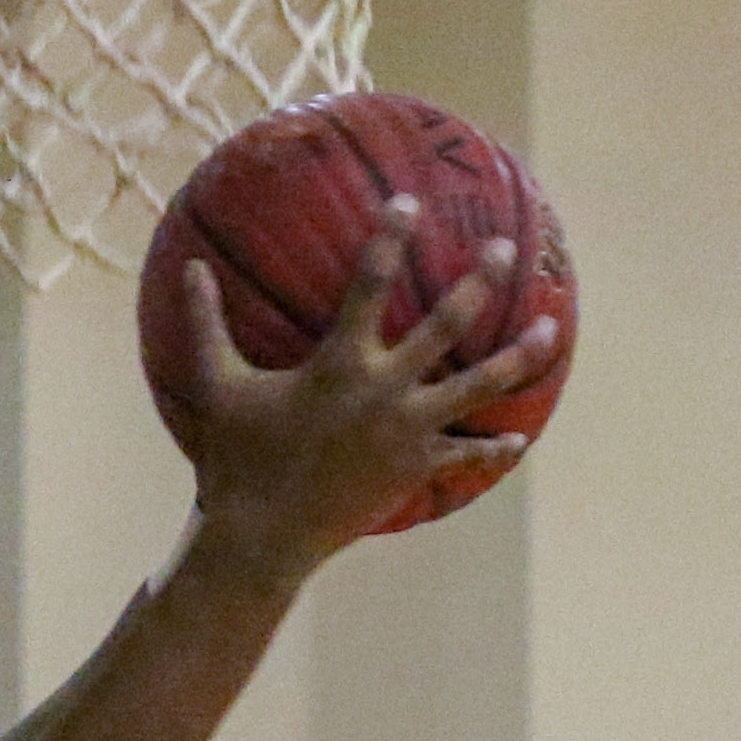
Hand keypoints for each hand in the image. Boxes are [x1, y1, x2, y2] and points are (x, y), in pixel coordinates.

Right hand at [179, 198, 562, 574]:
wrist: (262, 537)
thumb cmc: (235, 459)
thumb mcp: (216, 386)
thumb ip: (206, 324)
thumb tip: (189, 269)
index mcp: (338, 363)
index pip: (370, 283)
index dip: (390, 237)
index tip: (410, 202)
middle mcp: (382, 390)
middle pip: (446, 323)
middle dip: (481, 280)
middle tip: (506, 247)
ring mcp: (406, 431)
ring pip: (478, 385)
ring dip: (519, 356)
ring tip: (552, 329)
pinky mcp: (415, 470)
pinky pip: (466, 455)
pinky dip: (494, 448)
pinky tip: (520, 438)